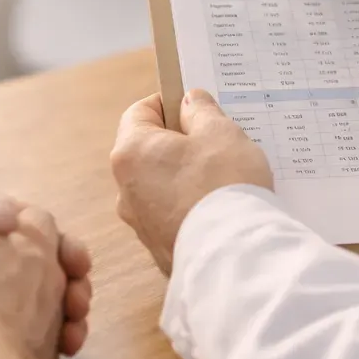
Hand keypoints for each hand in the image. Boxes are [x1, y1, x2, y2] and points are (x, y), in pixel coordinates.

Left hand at [112, 90, 273, 272]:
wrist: (233, 257)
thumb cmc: (223, 186)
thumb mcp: (220, 133)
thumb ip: (201, 111)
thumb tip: (189, 101)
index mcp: (131, 153)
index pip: (139, 112)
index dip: (168, 103)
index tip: (195, 107)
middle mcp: (125, 189)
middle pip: (151, 150)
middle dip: (182, 142)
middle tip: (217, 142)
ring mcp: (140, 223)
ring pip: (163, 184)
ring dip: (188, 176)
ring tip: (224, 178)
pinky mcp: (159, 247)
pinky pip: (174, 214)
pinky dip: (192, 206)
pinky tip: (221, 207)